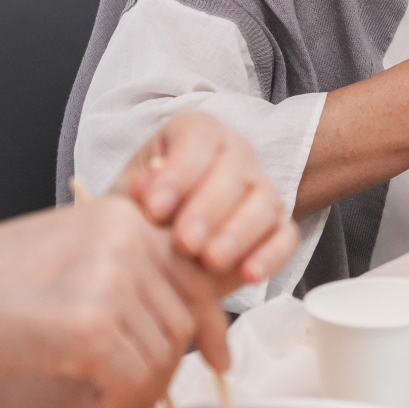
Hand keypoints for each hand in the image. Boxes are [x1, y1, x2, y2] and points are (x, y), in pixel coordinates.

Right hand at [0, 197, 237, 406]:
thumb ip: (137, 274)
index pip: (196, 272)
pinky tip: (96, 403)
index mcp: (129, 216)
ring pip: (165, 352)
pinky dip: (122, 401)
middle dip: (168, 364)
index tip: (218, 358)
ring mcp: (113, 278)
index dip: (212, 322)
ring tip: (111, 396)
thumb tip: (197, 326)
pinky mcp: (92, 323)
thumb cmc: (5, 285)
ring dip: (144, 386)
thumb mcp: (82, 256)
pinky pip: (136, 378)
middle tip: (140, 391)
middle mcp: (129, 238)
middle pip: (184, 317)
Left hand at [114, 111, 298, 284]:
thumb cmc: (136, 214)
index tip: (154, 209)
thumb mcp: (123, 199)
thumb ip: (131, 193)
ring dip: (239, 232)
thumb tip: (143, 186)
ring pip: (264, 201)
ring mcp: (261, 189)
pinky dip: (271, 255)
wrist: (149, 249)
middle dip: (208, 208)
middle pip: (235, 170)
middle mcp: (235, 153)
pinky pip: (285, 236)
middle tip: (183, 242)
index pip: (198, 139)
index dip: (179, 173)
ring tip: (211, 262)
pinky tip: (248, 275)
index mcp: (195, 133)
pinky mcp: (276, 226)